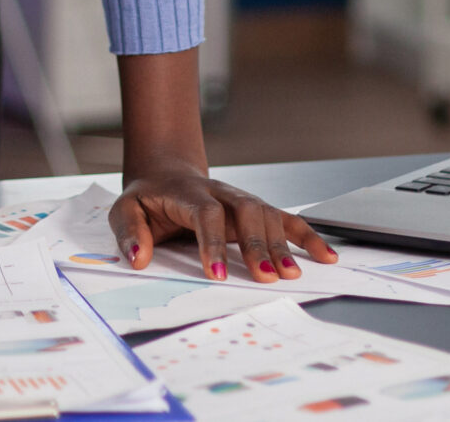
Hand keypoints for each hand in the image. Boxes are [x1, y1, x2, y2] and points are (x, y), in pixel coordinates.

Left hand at [110, 167, 335, 283]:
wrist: (165, 172)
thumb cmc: (147, 197)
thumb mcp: (124, 209)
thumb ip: (129, 233)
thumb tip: (138, 259)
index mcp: (188, 193)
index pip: (206, 214)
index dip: (213, 243)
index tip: (216, 274)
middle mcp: (221, 192)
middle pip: (246, 212)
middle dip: (257, 245)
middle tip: (266, 277)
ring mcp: (241, 199)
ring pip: (269, 214)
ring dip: (282, 243)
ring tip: (292, 274)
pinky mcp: (255, 209)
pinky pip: (285, 219)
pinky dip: (307, 235)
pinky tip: (324, 254)